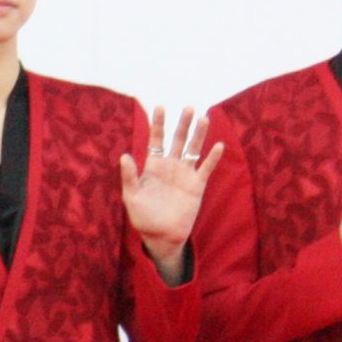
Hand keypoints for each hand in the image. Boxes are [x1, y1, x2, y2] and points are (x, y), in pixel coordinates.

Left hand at [119, 104, 223, 279]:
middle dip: (182, 124)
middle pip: (177, 140)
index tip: (160, 107)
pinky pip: (206, 168)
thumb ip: (129, 176)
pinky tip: (218, 146)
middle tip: (188, 107)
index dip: (158, 124)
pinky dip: (212, 158)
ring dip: (199, 134)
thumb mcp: (132, 196)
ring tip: (203, 118)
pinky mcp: (197, 185)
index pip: (156, 140)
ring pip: (193, 149)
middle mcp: (170, 166)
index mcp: (153, 166)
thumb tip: (124, 156)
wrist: (161, 235)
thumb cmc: (143, 217)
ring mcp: (184, 174)